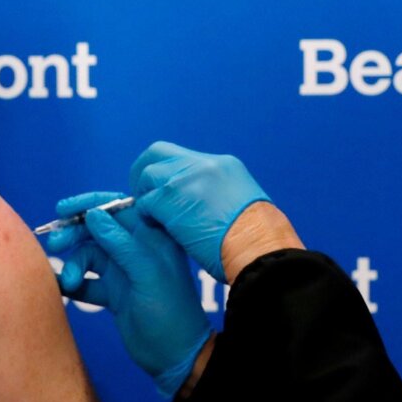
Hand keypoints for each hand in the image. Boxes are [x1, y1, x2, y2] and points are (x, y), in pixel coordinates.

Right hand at [48, 197, 211, 396]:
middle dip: (74, 235)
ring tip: (68, 283)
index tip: (62, 209)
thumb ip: (121, 244)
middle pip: (97, 230)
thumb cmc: (169, 313)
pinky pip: (87, 280)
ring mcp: (124, 271)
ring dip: (73, 265)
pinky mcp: (113, 292)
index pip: (118, 208)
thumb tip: (93, 215)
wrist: (174, 358)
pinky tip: (60, 288)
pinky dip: (72, 283)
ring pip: (88, 255)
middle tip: (53, 245)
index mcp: (152, 237)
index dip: (89, 205)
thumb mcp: (147, 275)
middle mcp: (136, 249)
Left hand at [128, 142, 270, 281]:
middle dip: (144, 171)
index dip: (170, 173)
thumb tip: (204, 207)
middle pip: (158, 152)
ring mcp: (185, 178)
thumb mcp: (244, 205)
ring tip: (150, 217)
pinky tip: (154, 229)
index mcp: (224, 165)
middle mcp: (204, 164)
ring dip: (144, 196)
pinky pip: (145, 202)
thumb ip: (220, 197)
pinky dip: (145, 215)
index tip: (164, 191)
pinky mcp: (169, 198)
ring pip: (148, 175)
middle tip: (143, 194)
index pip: (185, 158)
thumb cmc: (258, 241)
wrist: (258, 249)